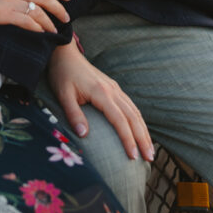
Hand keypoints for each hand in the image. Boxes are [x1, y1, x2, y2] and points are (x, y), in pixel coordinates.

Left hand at [47, 40, 153, 161]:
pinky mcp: (113, 87)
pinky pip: (130, 105)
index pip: (119, 120)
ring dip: (143, 130)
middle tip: (150, 158)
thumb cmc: (62, 74)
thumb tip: (84, 135)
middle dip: (143, 138)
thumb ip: (74, 114)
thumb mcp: (63, 95)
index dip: (128, 139)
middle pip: (133, 117)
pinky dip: (138, 120)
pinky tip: (140, 130)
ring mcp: (114, 88)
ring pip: (135, 111)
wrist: (65, 53)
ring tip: (150, 149)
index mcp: (101, 93)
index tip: (133, 156)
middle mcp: (112, 90)